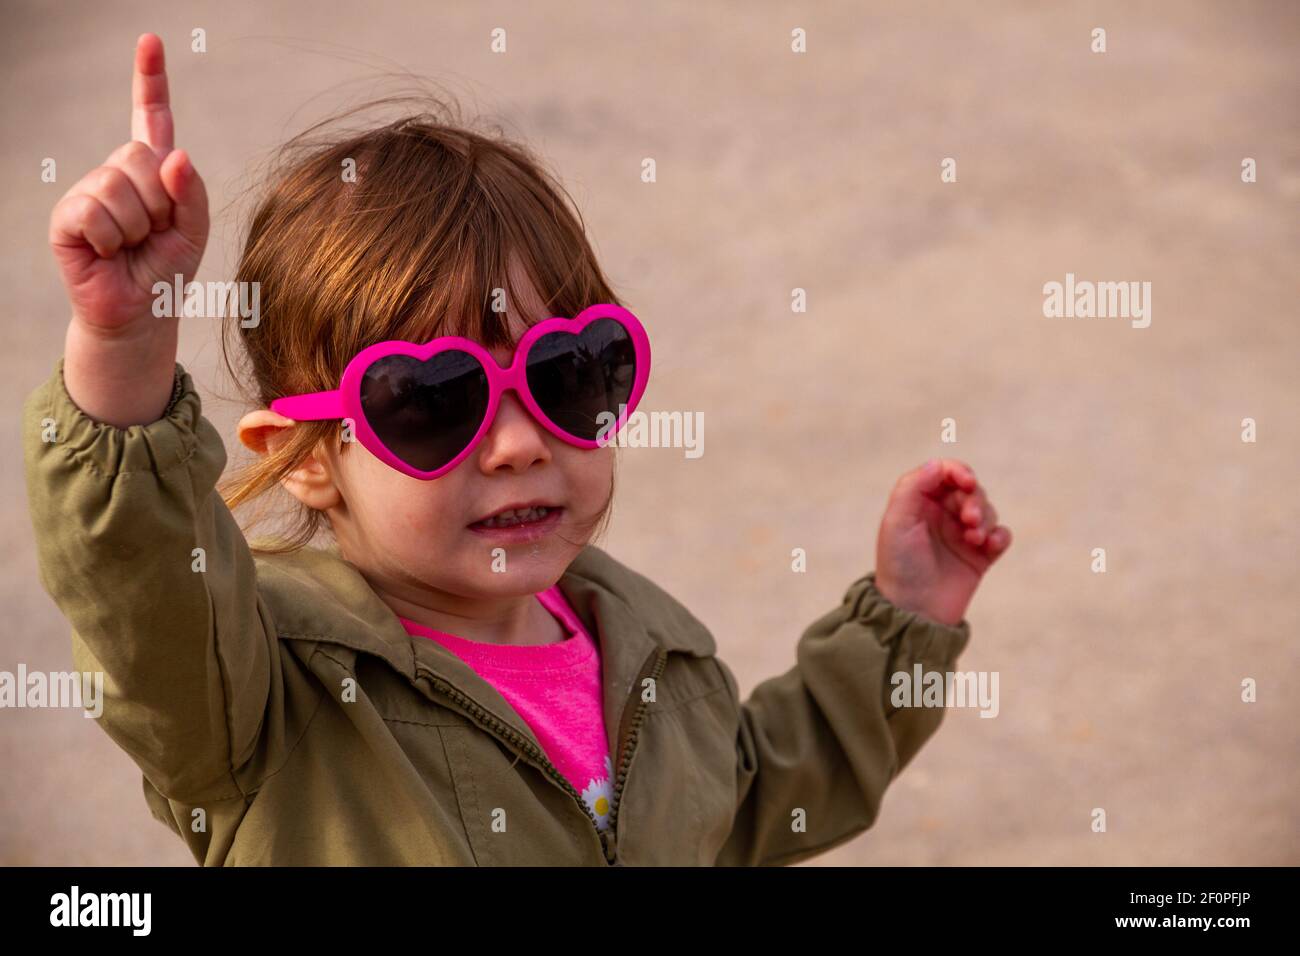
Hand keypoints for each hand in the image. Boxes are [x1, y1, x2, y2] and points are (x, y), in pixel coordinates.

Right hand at [49, 33, 207, 335]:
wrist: (142, 311)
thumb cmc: (167, 268)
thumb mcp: (194, 230)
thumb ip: (192, 192)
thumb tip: (176, 155)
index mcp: (152, 171)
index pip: (151, 117)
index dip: (149, 79)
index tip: (151, 41)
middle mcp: (117, 173)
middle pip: (140, 156)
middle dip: (158, 202)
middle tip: (153, 233)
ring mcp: (88, 191)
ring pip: (118, 186)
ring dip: (136, 225)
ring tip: (131, 247)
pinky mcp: (67, 217)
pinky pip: (94, 211)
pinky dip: (110, 238)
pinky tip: (108, 252)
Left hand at [874, 458, 1011, 625]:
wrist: (914, 611)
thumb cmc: (900, 565)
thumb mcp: (897, 522)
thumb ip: (914, 487)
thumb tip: (938, 464)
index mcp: (920, 503)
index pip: (944, 473)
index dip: (958, 472)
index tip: (966, 483)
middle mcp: (941, 515)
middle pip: (970, 490)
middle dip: (974, 499)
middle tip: (969, 520)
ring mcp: (962, 534)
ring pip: (987, 510)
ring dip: (986, 518)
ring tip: (975, 539)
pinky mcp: (980, 555)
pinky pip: (1001, 535)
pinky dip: (999, 536)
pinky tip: (989, 545)